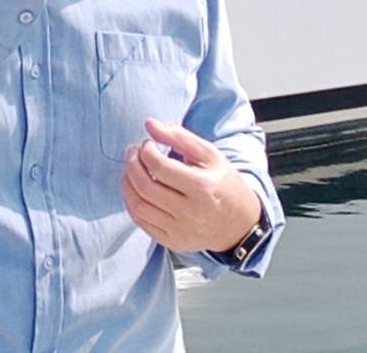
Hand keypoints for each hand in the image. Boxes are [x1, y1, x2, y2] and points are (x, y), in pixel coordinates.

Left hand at [121, 118, 262, 253]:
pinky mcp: (172, 241)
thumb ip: (179, 137)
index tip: (147, 144)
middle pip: (146, 187)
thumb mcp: (210, 155)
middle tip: (133, 152)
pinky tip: (135, 190)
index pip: (160, 167)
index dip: (146, 151)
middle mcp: (189, 212)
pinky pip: (141, 222)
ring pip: (139, 206)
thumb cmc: (223, 184)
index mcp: (202, 187)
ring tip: (131, 169)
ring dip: (127, 184)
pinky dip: (132, 203)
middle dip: (131, 165)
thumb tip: (149, 124)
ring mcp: (179, 230)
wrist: (239, 224)